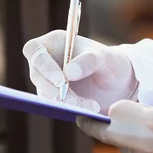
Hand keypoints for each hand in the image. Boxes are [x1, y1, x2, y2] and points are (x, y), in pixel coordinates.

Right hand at [22, 30, 138, 113]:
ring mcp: (47, 80)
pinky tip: (88, 109)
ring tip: (92, 106)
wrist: (118, 83)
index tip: (61, 81)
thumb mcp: (106, 58)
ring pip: (45, 93)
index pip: (34, 50)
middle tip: (75, 102)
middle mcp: (46, 60)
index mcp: (54, 42)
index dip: (43, 65)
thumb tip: (68, 72)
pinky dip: (70, 109)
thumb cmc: (111, 63)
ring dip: (65, 102)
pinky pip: (54, 105)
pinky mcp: (52, 96)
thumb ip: (90, 61)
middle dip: (55, 91)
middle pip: (37, 76)